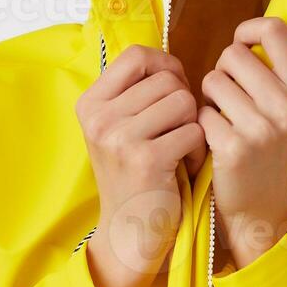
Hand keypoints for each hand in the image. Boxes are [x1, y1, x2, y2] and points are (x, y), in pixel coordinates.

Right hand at [75, 45, 202, 286]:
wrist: (129, 231)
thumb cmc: (135, 173)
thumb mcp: (120, 127)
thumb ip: (137, 92)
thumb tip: (171, 60)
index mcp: (90, 103)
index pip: (136, 55)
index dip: (165, 65)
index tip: (173, 90)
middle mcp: (99, 117)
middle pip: (167, 80)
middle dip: (183, 103)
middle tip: (177, 131)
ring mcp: (119, 138)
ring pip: (184, 102)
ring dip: (192, 126)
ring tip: (178, 149)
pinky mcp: (146, 160)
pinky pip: (193, 131)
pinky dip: (197, 150)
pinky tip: (183, 166)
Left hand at [196, 17, 286, 268]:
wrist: (260, 205)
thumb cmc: (266, 147)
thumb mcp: (285, 107)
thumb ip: (273, 70)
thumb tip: (249, 29)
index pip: (275, 30)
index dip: (249, 30)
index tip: (241, 44)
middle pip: (234, 54)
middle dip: (223, 71)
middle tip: (230, 96)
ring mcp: (262, 128)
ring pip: (212, 80)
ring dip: (209, 97)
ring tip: (223, 117)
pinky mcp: (233, 148)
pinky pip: (201, 113)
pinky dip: (202, 123)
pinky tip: (214, 139)